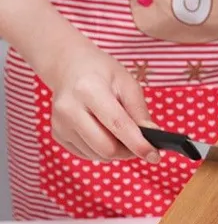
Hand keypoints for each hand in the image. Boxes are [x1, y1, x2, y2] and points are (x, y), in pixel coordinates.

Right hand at [48, 43, 158, 162]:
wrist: (68, 67)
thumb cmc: (102, 74)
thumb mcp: (127, 83)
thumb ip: (140, 112)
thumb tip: (152, 137)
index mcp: (88, 89)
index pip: (118, 125)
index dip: (138, 144)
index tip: (154, 156)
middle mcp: (69, 108)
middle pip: (106, 148)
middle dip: (129, 151)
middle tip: (139, 143)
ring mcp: (60, 123)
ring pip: (99, 155)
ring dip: (116, 151)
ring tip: (119, 132)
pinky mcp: (58, 134)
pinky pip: (88, 154)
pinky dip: (102, 150)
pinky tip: (102, 132)